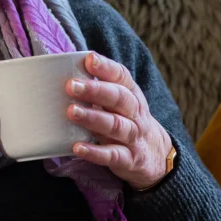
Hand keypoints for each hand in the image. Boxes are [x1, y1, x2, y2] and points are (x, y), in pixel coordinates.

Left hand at [66, 53, 172, 190]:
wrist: (156, 155)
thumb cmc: (128, 121)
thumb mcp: (121, 103)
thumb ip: (99, 89)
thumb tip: (64, 73)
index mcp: (132, 94)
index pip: (122, 77)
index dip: (106, 68)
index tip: (89, 60)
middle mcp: (135, 113)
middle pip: (118, 99)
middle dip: (95, 91)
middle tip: (72, 86)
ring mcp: (133, 137)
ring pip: (115, 125)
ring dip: (93, 118)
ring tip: (71, 112)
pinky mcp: (128, 160)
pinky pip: (112, 155)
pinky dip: (95, 152)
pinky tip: (78, 148)